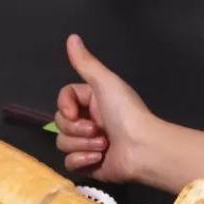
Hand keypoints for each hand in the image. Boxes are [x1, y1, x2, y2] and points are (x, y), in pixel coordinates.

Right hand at [55, 34, 155, 181]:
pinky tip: (98, 159)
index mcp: (91, 103)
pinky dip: (82, 161)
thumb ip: (86, 63)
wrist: (142, 148)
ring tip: (104, 146)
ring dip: (82, 144)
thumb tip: (71, 37)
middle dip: (77, 129)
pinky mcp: (90, 165)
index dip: (65, 107)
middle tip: (99, 130)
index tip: (74, 112)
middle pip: (60, 124)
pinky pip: (69, 163)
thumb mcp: (105, 82)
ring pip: (63, 144)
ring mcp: (88, 145)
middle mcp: (89, 122)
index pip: (63, 101)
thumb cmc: (126, 113)